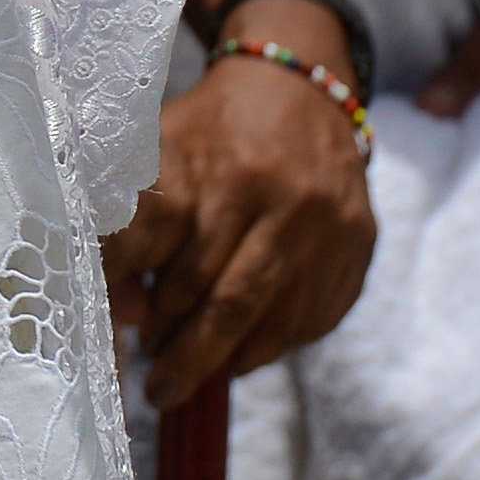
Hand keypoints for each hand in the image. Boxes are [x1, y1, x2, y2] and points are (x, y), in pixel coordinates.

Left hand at [105, 37, 376, 404]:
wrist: (301, 89)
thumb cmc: (214, 127)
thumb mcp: (163, 150)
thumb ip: (138, 224)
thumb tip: (119, 309)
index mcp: (233, 173)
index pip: (184, 265)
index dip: (153, 313)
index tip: (127, 347)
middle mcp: (289, 203)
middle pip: (232, 305)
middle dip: (189, 357)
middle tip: (157, 389)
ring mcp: (333, 231)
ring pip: (276, 323)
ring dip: (228, 359)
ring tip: (190, 374)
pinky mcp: (360, 250)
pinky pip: (312, 321)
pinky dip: (270, 345)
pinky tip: (238, 352)